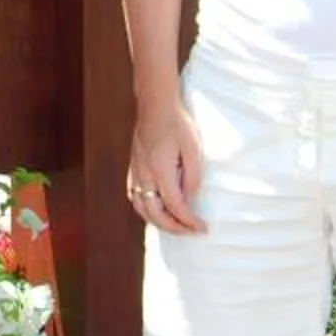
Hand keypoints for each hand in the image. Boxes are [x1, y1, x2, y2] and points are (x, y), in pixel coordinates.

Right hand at [128, 106, 207, 235]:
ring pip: (141, 207)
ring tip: (175, 226)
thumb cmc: (177, 123)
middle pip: (155, 214)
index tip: (202, 228)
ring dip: (158, 222)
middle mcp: (144, 174)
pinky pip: (134, 196)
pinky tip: (155, 210)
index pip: (176, 207)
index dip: (190, 222)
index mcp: (161, 170)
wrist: (155, 103)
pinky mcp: (133, 167)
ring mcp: (136, 171)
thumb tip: (190, 200)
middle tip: (191, 231)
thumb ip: (193, 177)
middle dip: (174, 228)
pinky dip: (145, 209)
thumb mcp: (194, 148)